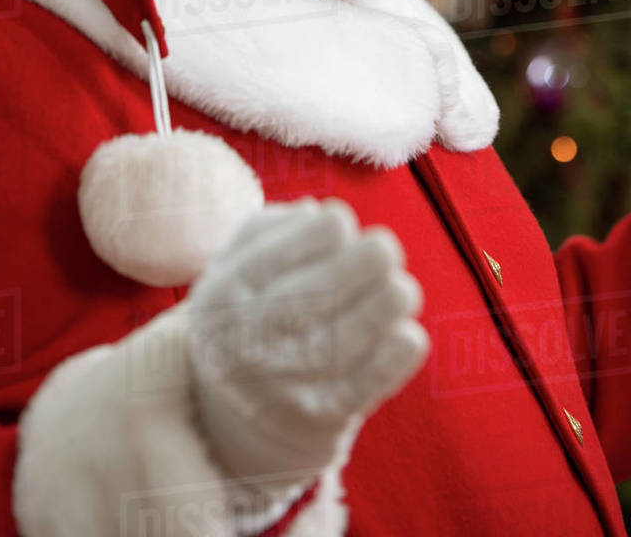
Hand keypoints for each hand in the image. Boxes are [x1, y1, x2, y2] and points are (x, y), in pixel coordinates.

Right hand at [187, 197, 428, 489]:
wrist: (237, 413)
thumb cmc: (250, 310)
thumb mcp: (233, 265)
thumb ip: (266, 228)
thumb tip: (314, 213)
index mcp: (224, 295)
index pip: (279, 252)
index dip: (325, 229)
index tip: (341, 224)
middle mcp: (247, 342)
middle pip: (319, 294)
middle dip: (366, 262)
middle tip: (385, 249)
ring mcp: (283, 385)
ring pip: (349, 338)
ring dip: (388, 303)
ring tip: (400, 289)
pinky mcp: (320, 418)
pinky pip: (368, 384)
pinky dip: (396, 355)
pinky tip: (407, 332)